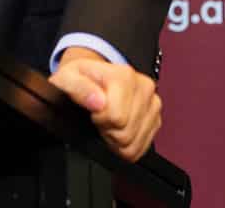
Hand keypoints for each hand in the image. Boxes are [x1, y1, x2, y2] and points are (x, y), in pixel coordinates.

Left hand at [48, 46, 161, 162]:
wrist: (94, 77)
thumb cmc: (82, 78)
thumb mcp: (68, 77)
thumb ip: (79, 88)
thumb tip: (98, 102)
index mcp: (125, 76)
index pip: (117, 117)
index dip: (100, 119)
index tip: (94, 110)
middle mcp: (144, 87)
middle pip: (126, 133)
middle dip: (108, 130)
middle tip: (100, 117)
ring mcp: (153, 104)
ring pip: (134, 143)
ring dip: (116, 139)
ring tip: (108, 122)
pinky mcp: (156, 119)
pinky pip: (141, 148)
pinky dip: (126, 145)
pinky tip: (118, 129)